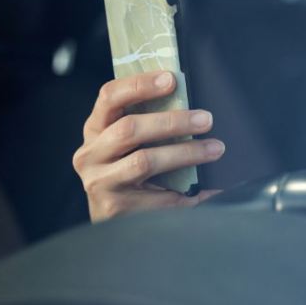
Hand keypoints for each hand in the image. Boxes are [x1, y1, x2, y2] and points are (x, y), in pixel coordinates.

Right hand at [73, 71, 224, 221]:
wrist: (111, 224)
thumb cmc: (127, 172)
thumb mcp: (125, 145)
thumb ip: (146, 123)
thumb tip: (194, 108)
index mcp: (95, 129)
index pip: (110, 96)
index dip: (140, 85)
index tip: (171, 79)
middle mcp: (90, 154)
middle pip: (129, 129)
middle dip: (172, 122)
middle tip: (206, 119)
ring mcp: (100, 183)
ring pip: (144, 161)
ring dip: (185, 153)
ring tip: (215, 149)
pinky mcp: (115, 208)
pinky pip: (158, 197)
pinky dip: (187, 193)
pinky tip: (207, 188)